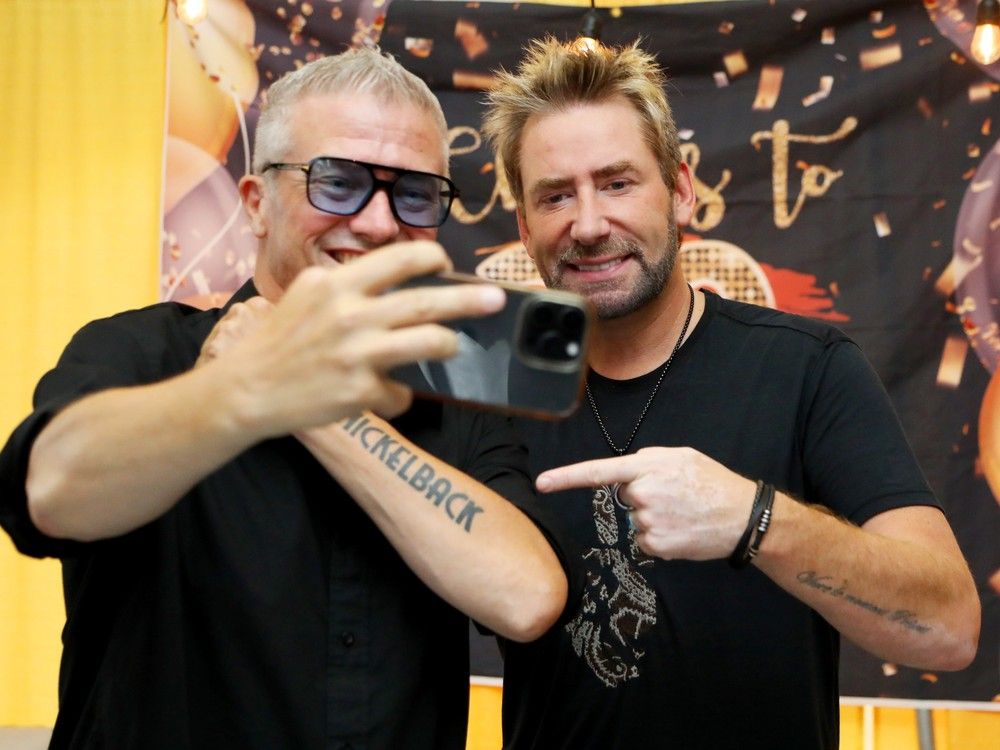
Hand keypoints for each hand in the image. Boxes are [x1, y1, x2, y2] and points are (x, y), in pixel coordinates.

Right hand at [209, 241, 505, 435]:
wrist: (244, 390)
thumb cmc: (277, 341)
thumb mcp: (305, 295)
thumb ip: (347, 284)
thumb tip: (395, 276)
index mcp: (337, 284)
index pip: (401, 258)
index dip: (431, 258)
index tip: (445, 264)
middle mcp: (351, 314)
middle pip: (428, 301)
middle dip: (469, 299)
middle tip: (495, 299)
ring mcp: (358, 354)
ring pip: (430, 343)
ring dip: (447, 345)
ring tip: (449, 347)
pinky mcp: (360, 391)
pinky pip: (401, 393)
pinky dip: (396, 396)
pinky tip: (382, 396)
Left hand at [535, 446, 757, 560]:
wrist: (744, 517)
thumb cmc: (712, 483)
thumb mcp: (682, 457)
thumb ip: (649, 460)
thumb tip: (628, 475)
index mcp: (647, 467)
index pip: (598, 471)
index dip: (567, 477)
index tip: (542, 483)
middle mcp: (644, 494)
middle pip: (625, 496)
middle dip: (643, 495)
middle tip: (675, 495)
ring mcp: (649, 521)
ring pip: (636, 520)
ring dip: (655, 517)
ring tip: (684, 512)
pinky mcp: (657, 545)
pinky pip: (646, 540)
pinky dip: (661, 537)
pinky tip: (682, 529)